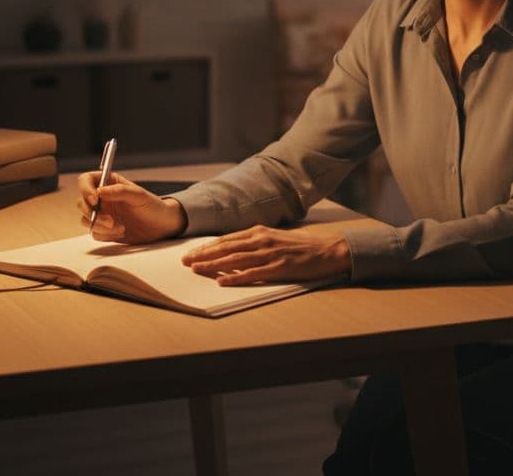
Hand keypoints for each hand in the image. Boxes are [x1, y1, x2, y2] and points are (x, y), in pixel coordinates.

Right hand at [76, 171, 186, 243]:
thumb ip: (119, 191)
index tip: (95, 199)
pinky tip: (122, 232)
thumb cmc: (153, 206)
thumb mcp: (139, 195)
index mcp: (109, 183)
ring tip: (120, 227)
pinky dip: (105, 235)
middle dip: (92, 213)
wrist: (162, 226)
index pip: (86, 180)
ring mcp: (102, 214)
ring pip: (86, 219)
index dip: (86, 189)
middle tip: (110, 221)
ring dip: (100, 226)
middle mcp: (102, 198)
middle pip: (81, 202)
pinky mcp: (104, 230)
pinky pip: (95, 233)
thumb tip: (99, 191)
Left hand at [180, 225, 350, 284]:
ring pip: (235, 259)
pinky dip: (236, 277)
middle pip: (226, 248)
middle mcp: (262, 239)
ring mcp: (270, 253)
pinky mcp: (279, 267)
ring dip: (214, 265)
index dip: (207, 247)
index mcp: (259, 232)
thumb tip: (232, 252)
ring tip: (197, 270)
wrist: (328, 250)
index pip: (226, 240)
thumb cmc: (301, 247)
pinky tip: (223, 281)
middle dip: (203, 255)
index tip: (191, 253)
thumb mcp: (275, 239)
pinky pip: (253, 273)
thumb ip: (255, 244)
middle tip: (185, 262)